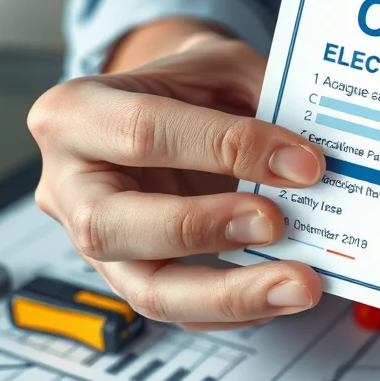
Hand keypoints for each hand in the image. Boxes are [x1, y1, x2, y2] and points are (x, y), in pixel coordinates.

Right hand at [27, 32, 327, 329]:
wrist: (172, 107)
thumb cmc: (190, 86)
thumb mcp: (222, 68)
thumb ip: (261, 105)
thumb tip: (310, 163)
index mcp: (75, 113)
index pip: (144, 133)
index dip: (227, 148)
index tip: (302, 162)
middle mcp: (69, 186)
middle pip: (111, 227)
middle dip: (203, 229)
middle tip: (277, 224)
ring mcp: (95, 243)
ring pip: (147, 290)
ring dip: (230, 294)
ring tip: (300, 285)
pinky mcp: (133, 280)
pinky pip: (183, 312)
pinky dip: (241, 309)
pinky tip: (286, 293)